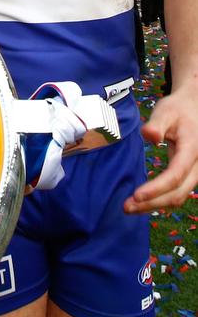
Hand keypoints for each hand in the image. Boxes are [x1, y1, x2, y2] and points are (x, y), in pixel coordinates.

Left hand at [124, 89, 197, 212]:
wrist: (193, 109)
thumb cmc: (178, 109)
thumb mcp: (166, 110)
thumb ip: (157, 123)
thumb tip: (149, 135)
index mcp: (192, 149)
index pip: (175, 175)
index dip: (157, 188)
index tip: (136, 195)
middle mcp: (197, 166)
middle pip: (178, 192)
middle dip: (152, 203)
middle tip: (126, 207)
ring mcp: (195, 173)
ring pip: (179, 196)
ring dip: (155, 205)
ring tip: (130, 207)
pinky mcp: (189, 175)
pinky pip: (177, 193)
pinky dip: (160, 199)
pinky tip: (142, 201)